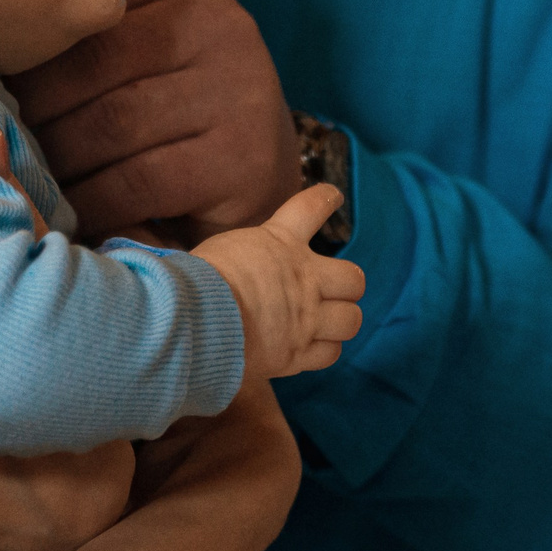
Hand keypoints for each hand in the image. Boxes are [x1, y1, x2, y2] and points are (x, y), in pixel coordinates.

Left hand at [8, 0, 303, 243]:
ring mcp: (239, 92)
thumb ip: (85, 29)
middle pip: (94, 67)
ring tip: (21, 177)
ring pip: (111, 126)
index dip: (25, 53)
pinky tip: (67, 212)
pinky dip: (90, 202)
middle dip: (34, 111)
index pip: (85, 12)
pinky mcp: (243, 160)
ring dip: (54, 160)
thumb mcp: (140, 44)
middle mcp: (221, 27)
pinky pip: (137, 182)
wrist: (260, 171)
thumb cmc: (172, 102)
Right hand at [190, 185, 364, 378]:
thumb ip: (244, 255)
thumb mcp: (223, 250)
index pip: (312, 207)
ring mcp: (306, 318)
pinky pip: (330, 353)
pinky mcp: (297, 353)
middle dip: (347, 286)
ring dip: (340, 321)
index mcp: (281, 242)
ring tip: (328, 323)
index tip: (332, 197)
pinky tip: (312, 348)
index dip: (325, 199)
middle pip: (353, 278)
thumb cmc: (198, 279)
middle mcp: (303, 278)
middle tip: (332, 290)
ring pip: (350, 319)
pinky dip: (323, 351)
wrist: (200, 319)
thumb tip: (233, 263)